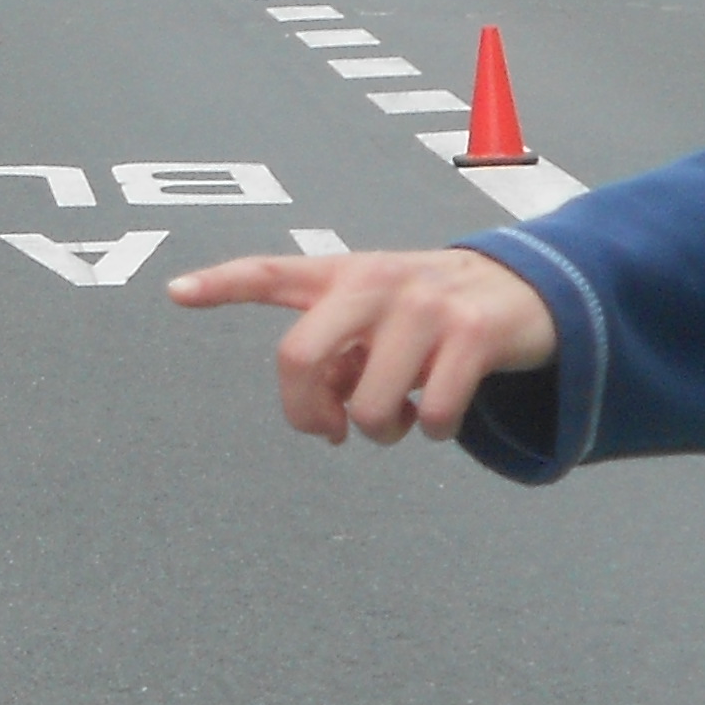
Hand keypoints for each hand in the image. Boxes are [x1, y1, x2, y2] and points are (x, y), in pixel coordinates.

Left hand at [166, 247, 557, 445]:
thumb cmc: (432, 315)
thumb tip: (322, 421)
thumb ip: (337, 356)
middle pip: (300, 358)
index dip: (220, 283)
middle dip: (308, 414)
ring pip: (368, 406)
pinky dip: (435, 431)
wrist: (530, 288)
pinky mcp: (473, 334)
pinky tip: (445, 409)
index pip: (270, 273)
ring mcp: (425, 305)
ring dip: (385, 431)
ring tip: (406, 412)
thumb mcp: (379, 318)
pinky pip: (432, 417)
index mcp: (343, 275)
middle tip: (331, 431)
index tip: (175, 291)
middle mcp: (376, 282)